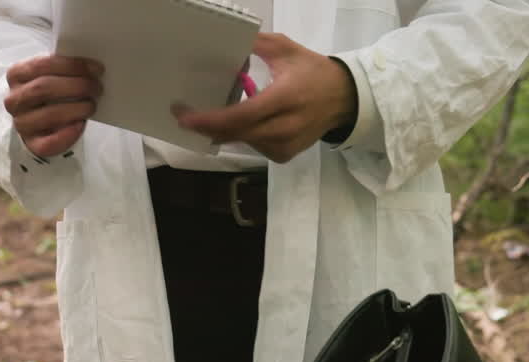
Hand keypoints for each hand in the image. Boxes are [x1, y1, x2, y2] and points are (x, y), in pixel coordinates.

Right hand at [5, 55, 103, 156]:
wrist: (39, 122)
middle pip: (44, 88)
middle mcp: (14, 99)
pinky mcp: (32, 144)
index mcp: (17, 75)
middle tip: (97, 87)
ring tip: (92, 105)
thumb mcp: (51, 76)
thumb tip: (92, 69)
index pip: (42, 65)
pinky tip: (81, 124)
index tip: (96, 69)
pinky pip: (50, 142)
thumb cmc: (49, 95)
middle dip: (76, 86)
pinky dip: (69, 133)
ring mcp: (21, 123)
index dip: (71, 66)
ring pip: (49, 115)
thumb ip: (63, 70)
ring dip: (76, 109)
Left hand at [173, 33, 357, 163]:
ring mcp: (285, 145)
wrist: (344, 99)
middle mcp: (284, 127)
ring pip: (243, 142)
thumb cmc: (312, 72)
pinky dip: (244, 136)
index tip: (185, 116)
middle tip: (184, 117)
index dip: (210, 119)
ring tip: (213, 116)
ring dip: (225, 131)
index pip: (241, 116)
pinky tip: (243, 123)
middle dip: (207, 127)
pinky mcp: (285, 155)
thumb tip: (227, 40)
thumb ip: (256, 44)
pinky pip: (254, 148)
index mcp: (283, 99)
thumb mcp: (286, 50)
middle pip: (236, 134)